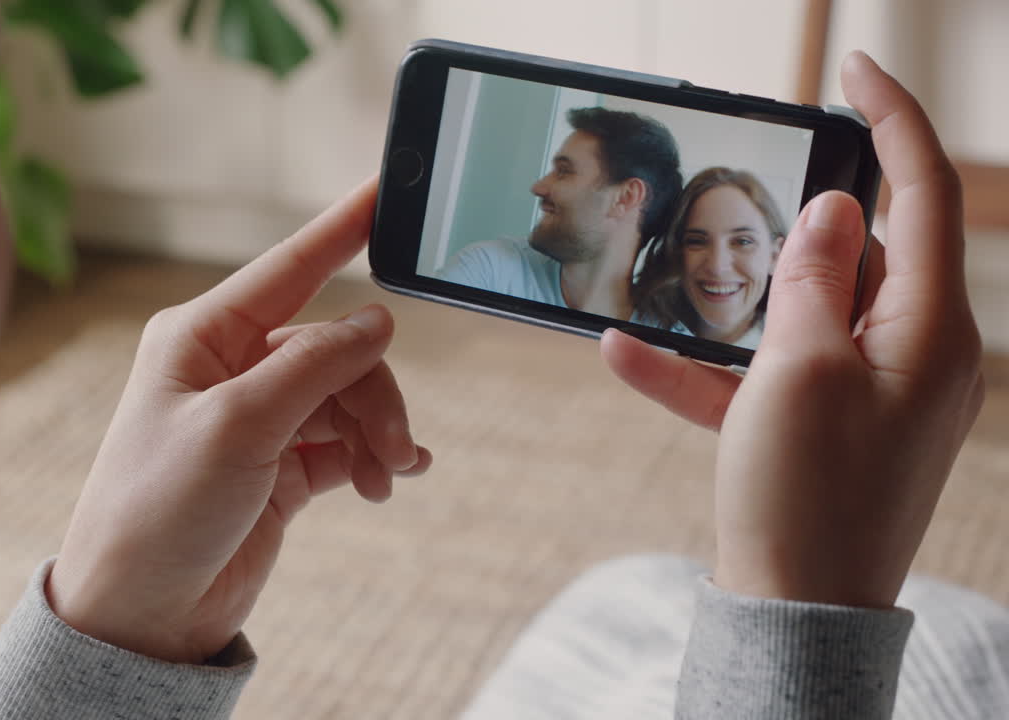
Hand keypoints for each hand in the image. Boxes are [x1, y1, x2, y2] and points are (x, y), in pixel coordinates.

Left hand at [45, 178, 431, 662]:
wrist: (141, 616)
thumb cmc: (157, 513)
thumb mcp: (237, 427)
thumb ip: (313, 366)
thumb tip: (376, 321)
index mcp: (201, 338)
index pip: (288, 267)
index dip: (341, 229)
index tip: (385, 192)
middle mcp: (230, 370)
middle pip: (334, 347)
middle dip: (373, 391)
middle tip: (394, 446)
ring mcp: (256, 419)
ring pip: (346, 397)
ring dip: (376, 431)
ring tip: (388, 475)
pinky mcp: (278, 468)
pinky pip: (344, 442)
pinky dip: (371, 458)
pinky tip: (390, 479)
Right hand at [602, 52, 983, 607]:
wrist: (793, 616)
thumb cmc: (807, 497)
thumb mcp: (801, 371)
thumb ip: (812, 280)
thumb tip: (832, 210)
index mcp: (930, 333)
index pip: (922, 196)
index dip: (891, 122)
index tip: (854, 69)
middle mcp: (911, 358)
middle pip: (860, 255)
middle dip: (794, 227)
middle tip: (742, 197)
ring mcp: (865, 396)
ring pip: (801, 315)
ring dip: (733, 303)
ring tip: (669, 288)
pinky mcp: (819, 430)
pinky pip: (762, 377)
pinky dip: (706, 365)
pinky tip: (624, 354)